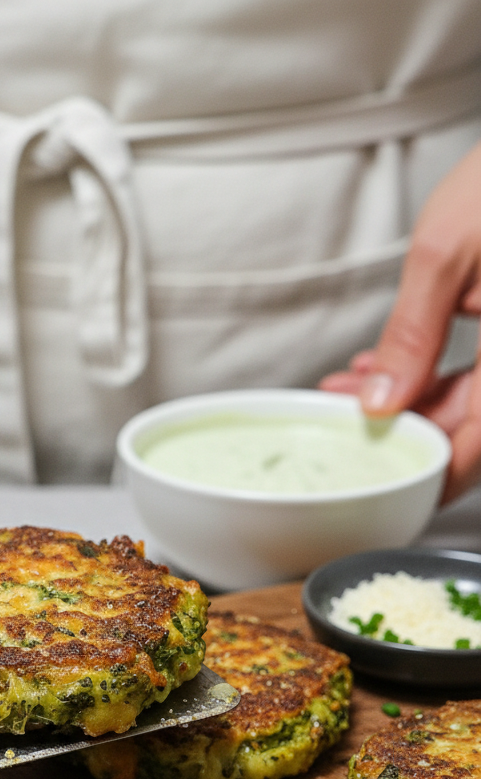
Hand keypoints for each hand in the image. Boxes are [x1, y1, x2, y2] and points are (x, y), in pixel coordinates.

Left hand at [320, 141, 480, 503]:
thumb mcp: (449, 253)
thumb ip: (411, 336)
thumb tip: (381, 401)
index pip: (472, 456)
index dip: (425, 483)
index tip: (379, 490)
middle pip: (471, 434)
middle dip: (403, 433)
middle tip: (346, 423)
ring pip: (473, 404)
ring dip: (413, 402)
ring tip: (352, 387)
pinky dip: (438, 376)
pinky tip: (394, 367)